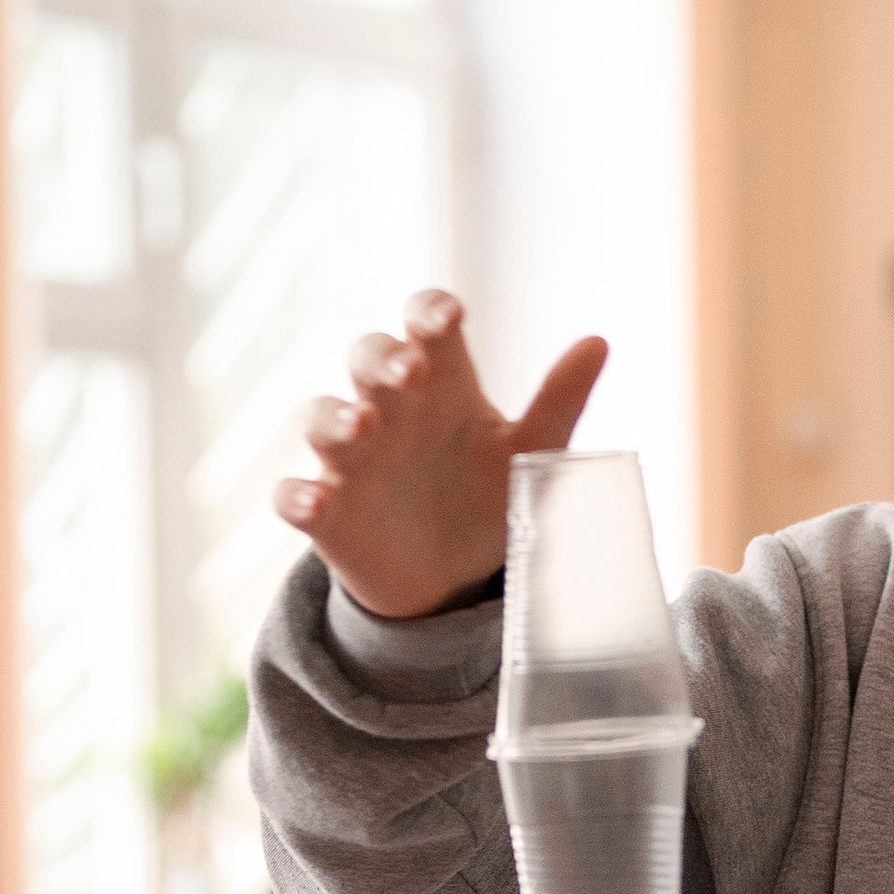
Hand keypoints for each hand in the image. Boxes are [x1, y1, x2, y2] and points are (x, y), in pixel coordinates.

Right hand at [274, 289, 608, 621]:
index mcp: (442, 385)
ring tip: (363, 425)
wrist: (453, 580)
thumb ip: (560, 401)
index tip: (448, 318)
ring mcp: (352, 460)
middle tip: (410, 370)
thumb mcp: (530, 453)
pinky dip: (297, 496)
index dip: (429, 313)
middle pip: (367, 360)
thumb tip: (599, 341)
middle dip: (383, 358)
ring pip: (322, 418)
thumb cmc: (486, 497)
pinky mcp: (327, 513)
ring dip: (335, 416)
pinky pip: (294, 497)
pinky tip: (314, 503)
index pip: (425, 327)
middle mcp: (390, 411)